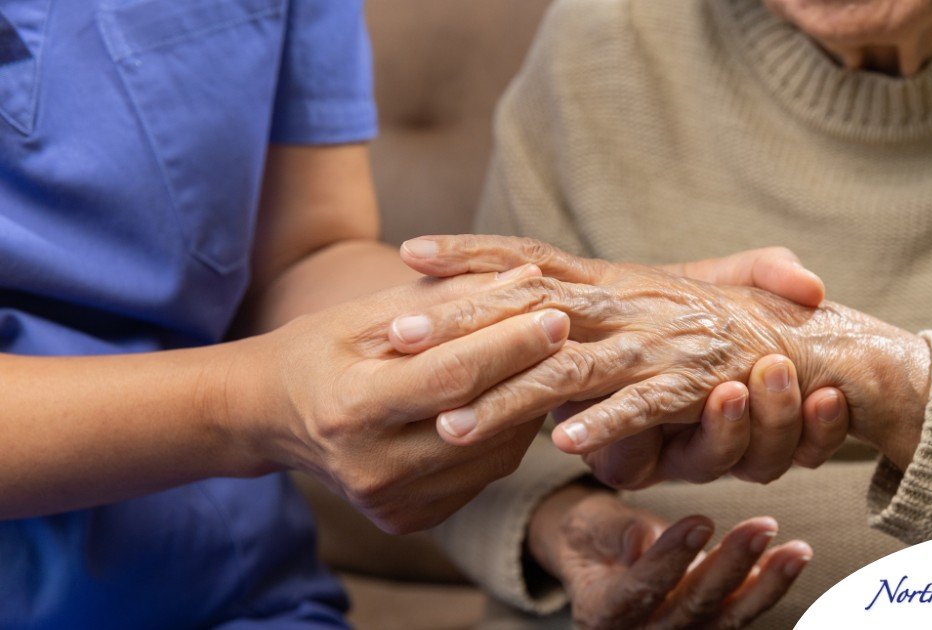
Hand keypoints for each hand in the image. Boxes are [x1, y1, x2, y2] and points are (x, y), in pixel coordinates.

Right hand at [226, 265, 567, 533]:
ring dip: (528, 405)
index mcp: (351, 410)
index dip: (510, 345)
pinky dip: (507, 435)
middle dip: (532, 371)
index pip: (451, 377)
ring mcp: (393, 502)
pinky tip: (514, 399)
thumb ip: (449, 299)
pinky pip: (483, 475)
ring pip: (494, 454)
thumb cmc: (321, 350)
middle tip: (572, 332)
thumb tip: (527, 278)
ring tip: (546, 361)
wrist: (272, 417)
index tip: (556, 312)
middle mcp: (372, 469)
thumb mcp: (370, 313)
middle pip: (480, 419)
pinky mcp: (410, 519)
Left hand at [397, 235, 930, 469]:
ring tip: (452, 421)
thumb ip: (593, 296)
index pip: (530, 259)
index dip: (472, 253)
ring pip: (570, 369)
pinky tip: (565, 444)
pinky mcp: (694, 385)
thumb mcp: (647, 299)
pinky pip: (644, 406)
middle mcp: (627, 305)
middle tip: (397, 334)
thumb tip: (521, 288)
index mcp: (611, 282)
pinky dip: (609, 424)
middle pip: (530, 309)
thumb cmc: (717, 325)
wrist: (806, 344)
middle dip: (462, 321)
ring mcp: (657, 344)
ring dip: (509, 395)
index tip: (410, 251)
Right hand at [528, 485, 810, 628]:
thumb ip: (614, 533)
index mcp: (602, 611)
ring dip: (765, 584)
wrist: (599, 560)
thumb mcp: (587, 525)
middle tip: (762, 527)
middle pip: (691, 607)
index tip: (701, 520)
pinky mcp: (705, 628)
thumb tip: (643, 538)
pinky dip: (766, 588)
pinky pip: (738, 614)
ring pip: (726, 617)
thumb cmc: (591, 537)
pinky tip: (789, 561)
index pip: (640, 590)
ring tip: (795, 550)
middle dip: (730, 566)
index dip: (670, 558)